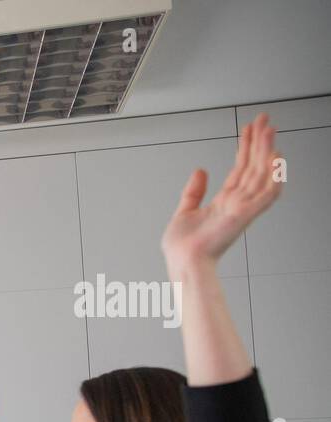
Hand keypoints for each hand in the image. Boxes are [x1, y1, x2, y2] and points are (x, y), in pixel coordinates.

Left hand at [161, 113, 282, 273]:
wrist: (182, 263)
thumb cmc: (182, 249)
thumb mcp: (184, 211)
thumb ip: (193, 192)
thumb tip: (200, 171)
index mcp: (223, 203)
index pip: (240, 169)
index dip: (245, 148)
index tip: (249, 129)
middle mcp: (236, 204)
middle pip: (253, 166)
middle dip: (259, 142)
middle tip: (265, 119)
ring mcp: (242, 208)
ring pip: (261, 174)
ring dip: (265, 150)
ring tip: (269, 129)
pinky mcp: (245, 215)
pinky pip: (266, 193)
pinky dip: (274, 176)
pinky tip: (276, 158)